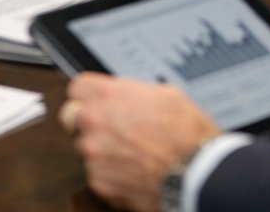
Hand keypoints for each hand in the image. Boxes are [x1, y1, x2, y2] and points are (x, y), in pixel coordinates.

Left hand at [62, 73, 221, 211]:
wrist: (198, 174)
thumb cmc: (188, 135)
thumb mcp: (166, 95)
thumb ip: (135, 92)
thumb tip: (129, 95)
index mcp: (110, 95)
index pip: (76, 88)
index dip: (88, 96)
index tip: (94, 102)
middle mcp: (95, 122)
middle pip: (72, 117)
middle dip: (88, 122)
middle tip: (111, 129)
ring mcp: (94, 153)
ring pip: (85, 148)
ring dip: (101, 150)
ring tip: (130, 154)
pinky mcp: (99, 181)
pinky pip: (96, 174)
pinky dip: (110, 174)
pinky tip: (133, 171)